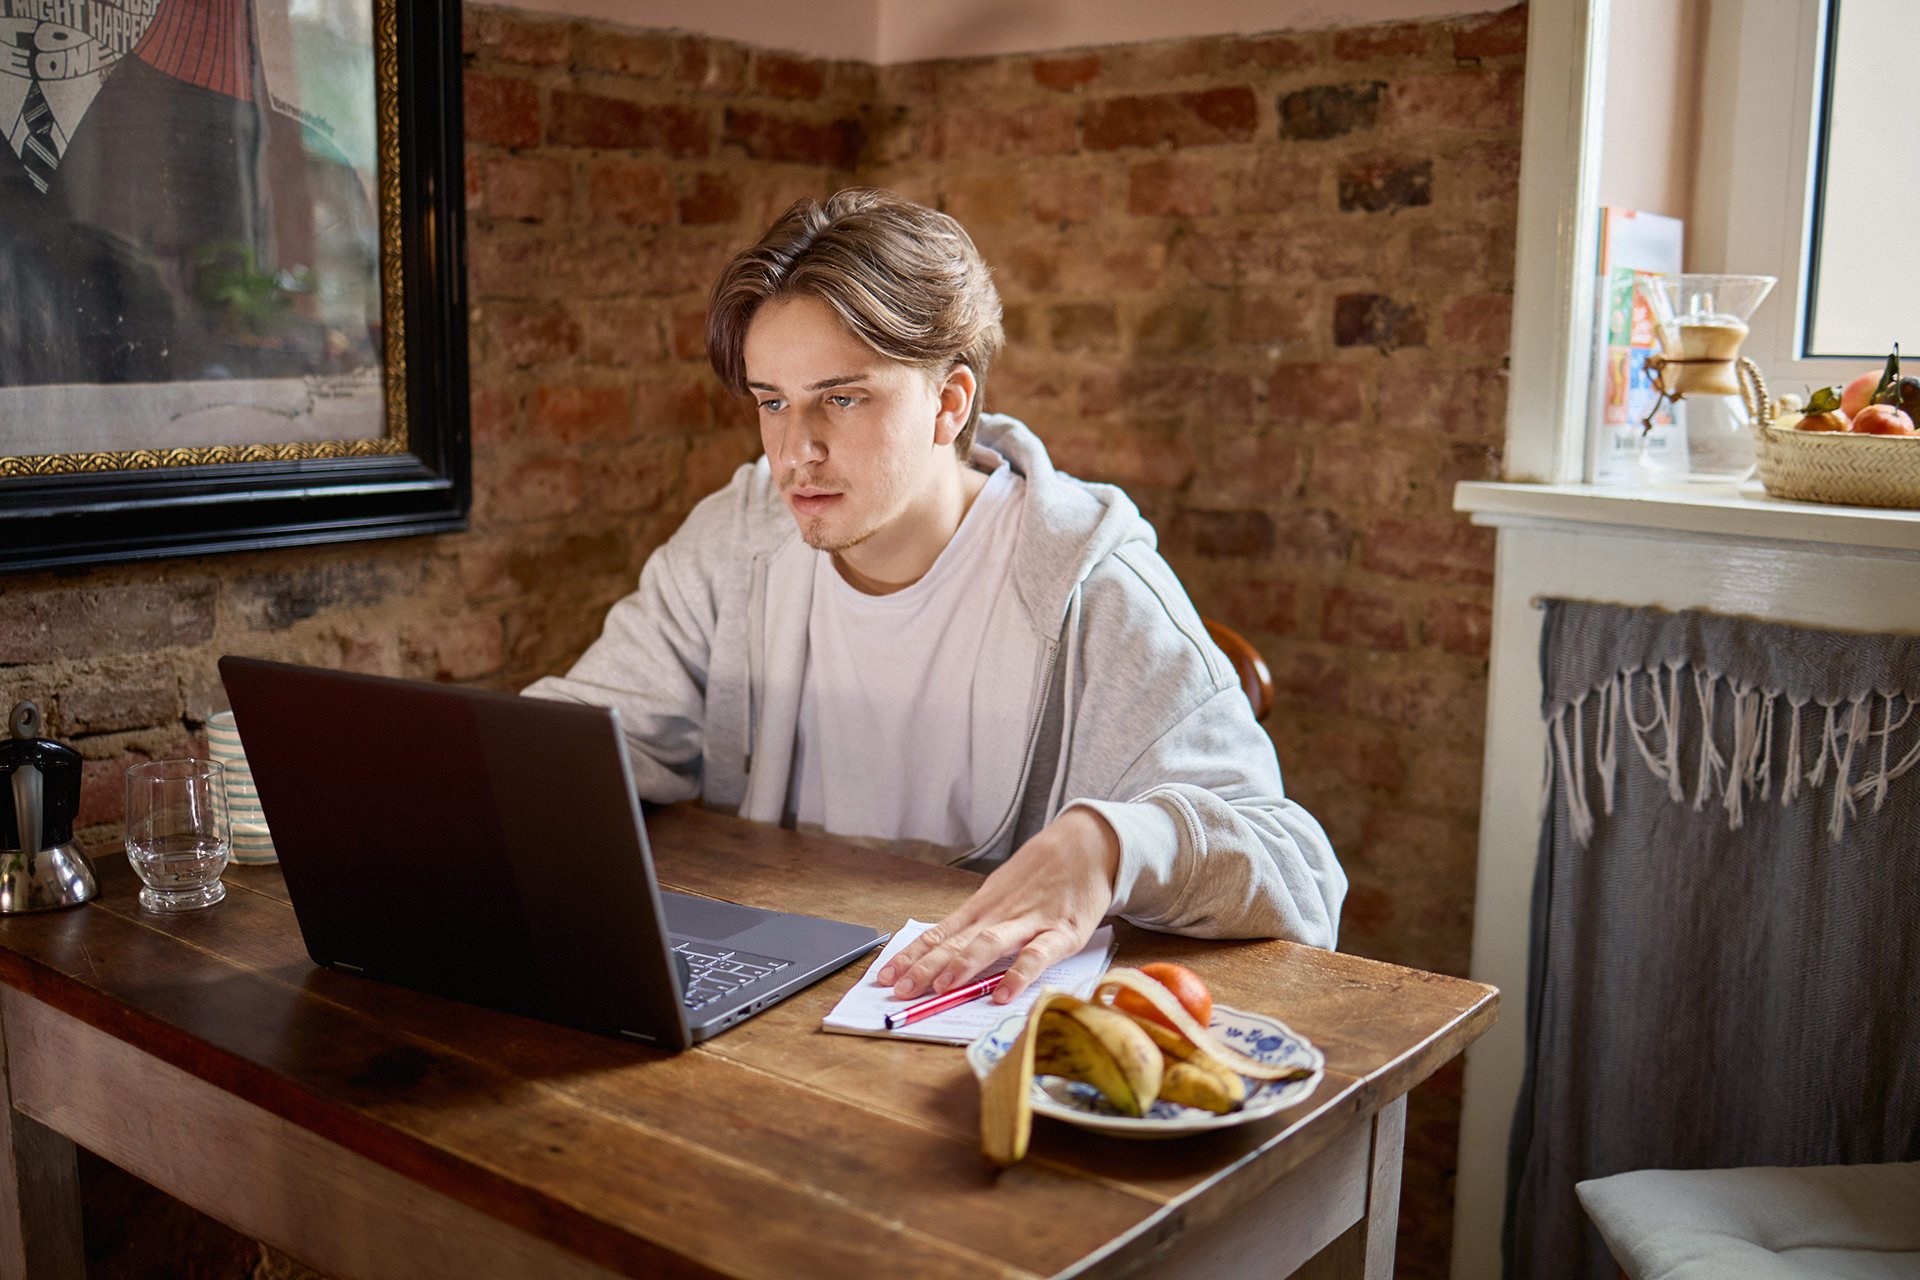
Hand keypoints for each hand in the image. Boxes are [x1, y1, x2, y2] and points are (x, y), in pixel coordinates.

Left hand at [876, 806, 1120, 1003]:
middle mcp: (997, 915)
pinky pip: (1037, 955)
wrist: (1087, 844)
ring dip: (962, 966)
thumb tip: (945, 952)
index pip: (937, 934)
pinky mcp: (1063, 932)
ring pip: (989, 944)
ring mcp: (1029, 922)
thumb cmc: (1042, 874)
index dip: (909, 956)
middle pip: (954, 943)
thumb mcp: (1003, 893)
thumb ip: (979, 923)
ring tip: (940, 989)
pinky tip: (1002, 994)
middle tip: (898, 991)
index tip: (882, 975)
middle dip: (924, 968)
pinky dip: (1019, 974)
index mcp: (981, 908)